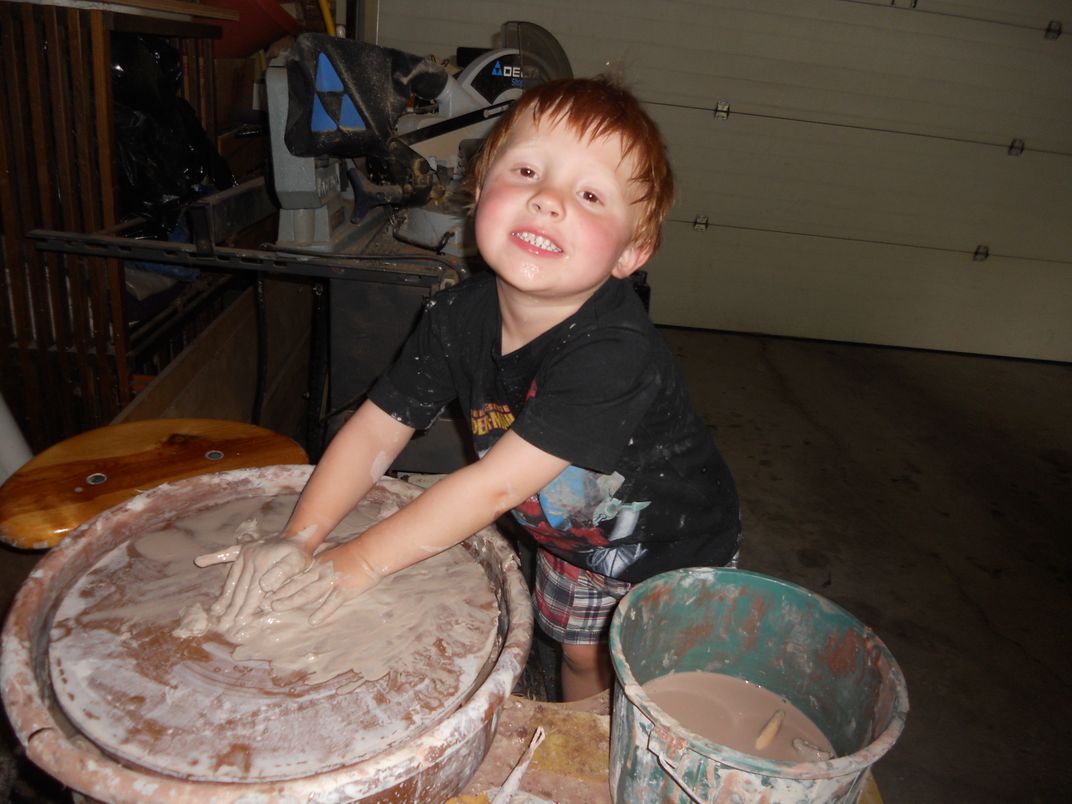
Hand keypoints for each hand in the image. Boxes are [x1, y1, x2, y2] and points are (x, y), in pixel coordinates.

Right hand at [196, 538, 311, 629]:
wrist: (300, 534)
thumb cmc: (300, 553)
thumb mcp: (297, 562)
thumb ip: (282, 574)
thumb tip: (264, 586)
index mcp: (262, 564)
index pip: (252, 593)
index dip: (245, 609)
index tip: (238, 624)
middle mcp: (250, 557)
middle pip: (239, 589)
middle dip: (231, 608)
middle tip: (222, 625)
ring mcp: (246, 552)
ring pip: (232, 577)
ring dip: (224, 594)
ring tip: (215, 610)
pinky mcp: (244, 547)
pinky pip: (227, 553)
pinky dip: (214, 558)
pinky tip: (201, 561)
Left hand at [269, 543, 382, 625]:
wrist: (370, 553)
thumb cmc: (352, 553)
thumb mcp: (331, 551)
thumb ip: (317, 557)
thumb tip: (306, 561)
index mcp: (317, 564)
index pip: (294, 575)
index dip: (279, 583)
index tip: (264, 589)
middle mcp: (320, 572)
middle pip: (296, 584)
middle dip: (279, 593)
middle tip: (263, 602)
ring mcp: (331, 581)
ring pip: (308, 592)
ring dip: (291, 600)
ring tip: (276, 607)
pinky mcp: (344, 590)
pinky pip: (332, 602)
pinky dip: (323, 611)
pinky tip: (313, 620)